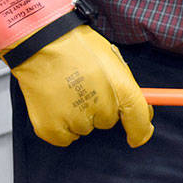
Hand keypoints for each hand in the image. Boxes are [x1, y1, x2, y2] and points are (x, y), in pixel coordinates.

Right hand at [10, 24, 153, 147]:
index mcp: (120, 87)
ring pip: (85, 128)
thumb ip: (125, 86)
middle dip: (100, 109)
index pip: (138, 118)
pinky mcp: (51, 129)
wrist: (41, 45)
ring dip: (80, 116)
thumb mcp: (111, 60)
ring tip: (67, 91)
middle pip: (108, 122)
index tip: (138, 136)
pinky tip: (56, 104)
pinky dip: (62, 125)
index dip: (141, 130)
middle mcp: (100, 106)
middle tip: (85, 87)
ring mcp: (75, 119)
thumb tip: (137, 109)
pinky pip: (65, 137)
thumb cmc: (77, 48)